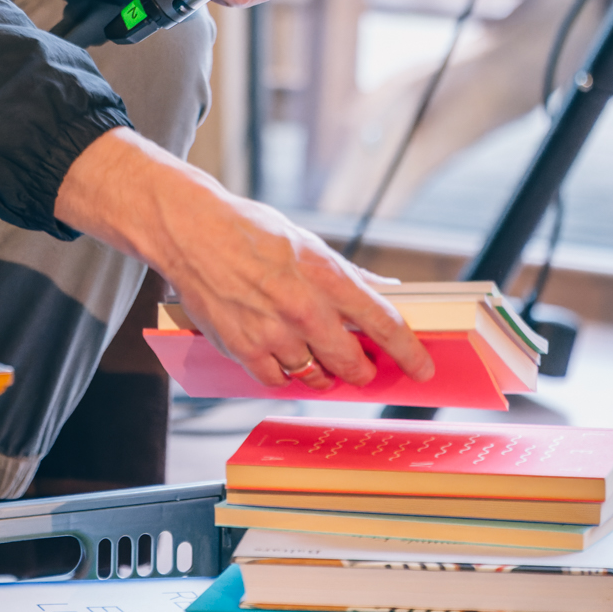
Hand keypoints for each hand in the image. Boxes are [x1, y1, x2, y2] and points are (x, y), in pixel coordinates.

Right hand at [55, 130, 434, 391]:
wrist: (191, 231)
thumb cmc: (248, 231)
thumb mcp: (306, 242)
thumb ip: (343, 274)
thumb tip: (380, 291)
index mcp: (325, 275)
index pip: (382, 322)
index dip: (408, 350)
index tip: (421, 367)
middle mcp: (303, 308)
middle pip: (351, 361)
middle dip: (364, 371)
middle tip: (364, 370)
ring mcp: (272, 332)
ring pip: (314, 376)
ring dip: (323, 374)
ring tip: (319, 361)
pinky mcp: (243, 349)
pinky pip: (277, 380)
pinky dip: (285, 375)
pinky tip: (284, 360)